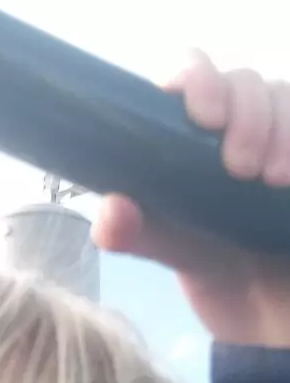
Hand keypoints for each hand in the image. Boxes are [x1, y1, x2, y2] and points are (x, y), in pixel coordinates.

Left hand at [93, 53, 289, 347]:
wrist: (263, 307)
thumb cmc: (212, 262)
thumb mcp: (171, 249)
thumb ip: (134, 232)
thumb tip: (110, 212)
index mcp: (190, 130)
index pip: (190, 75)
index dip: (198, 79)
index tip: (205, 117)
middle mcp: (236, 120)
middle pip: (244, 81)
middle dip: (246, 113)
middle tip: (240, 168)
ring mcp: (277, 134)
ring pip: (284, 97)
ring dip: (281, 128)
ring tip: (274, 180)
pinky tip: (289, 179)